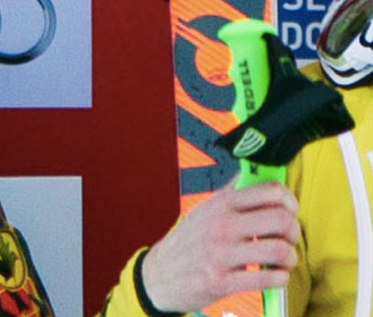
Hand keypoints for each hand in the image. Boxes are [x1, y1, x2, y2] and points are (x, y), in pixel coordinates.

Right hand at [141, 181, 298, 313]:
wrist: (160, 274)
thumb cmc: (189, 241)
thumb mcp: (205, 210)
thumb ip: (232, 192)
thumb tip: (255, 171)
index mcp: (220, 204)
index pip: (270, 191)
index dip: (290, 201)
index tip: (290, 210)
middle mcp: (221, 226)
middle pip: (281, 220)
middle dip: (294, 231)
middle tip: (288, 238)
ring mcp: (220, 254)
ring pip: (280, 251)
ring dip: (289, 257)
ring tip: (282, 260)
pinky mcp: (221, 281)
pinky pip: (268, 279)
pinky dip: (280, 278)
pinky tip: (273, 276)